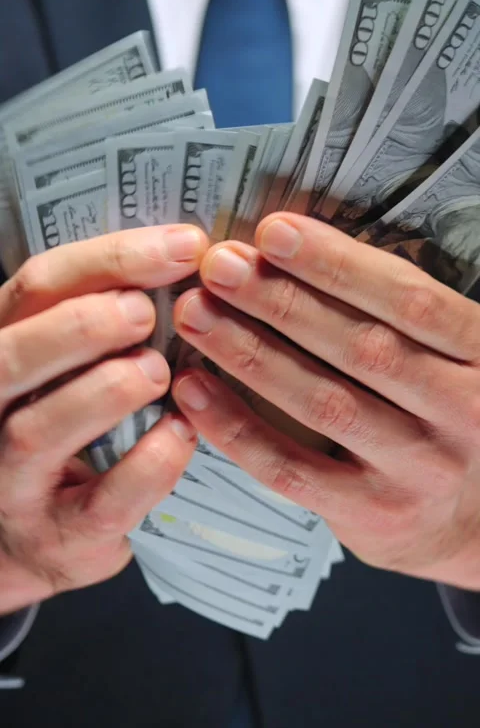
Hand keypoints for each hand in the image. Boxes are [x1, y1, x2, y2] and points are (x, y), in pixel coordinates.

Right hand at [0, 225, 207, 612]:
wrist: (34, 537)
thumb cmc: (65, 427)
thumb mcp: (65, 364)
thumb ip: (103, 315)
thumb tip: (191, 257)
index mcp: (4, 347)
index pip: (39, 286)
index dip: (111, 259)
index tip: (186, 245)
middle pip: (14, 354)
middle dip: (83, 324)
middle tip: (146, 311)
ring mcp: (14, 480)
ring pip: (39, 431)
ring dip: (105, 390)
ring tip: (156, 370)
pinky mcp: (58, 536)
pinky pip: (102, 502)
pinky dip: (148, 466)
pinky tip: (181, 434)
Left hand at [172, 213, 479, 589]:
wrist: (479, 519)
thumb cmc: (449, 413)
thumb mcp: (451, 355)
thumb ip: (396, 316)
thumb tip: (292, 255)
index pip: (407, 299)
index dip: (337, 263)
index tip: (273, 233)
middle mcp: (461, 411)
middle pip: (360, 346)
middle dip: (280, 300)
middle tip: (220, 266)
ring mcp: (418, 469)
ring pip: (323, 403)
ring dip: (249, 353)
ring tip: (197, 314)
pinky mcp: (373, 515)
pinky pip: (291, 468)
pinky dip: (236, 428)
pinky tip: (195, 392)